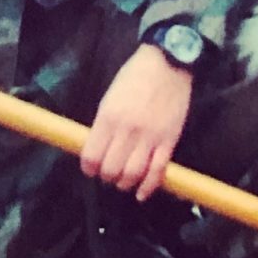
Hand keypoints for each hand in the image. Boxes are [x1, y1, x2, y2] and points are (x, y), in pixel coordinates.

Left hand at [81, 44, 193, 199]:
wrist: (167, 64)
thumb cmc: (134, 77)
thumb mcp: (109, 97)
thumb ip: (103, 123)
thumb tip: (95, 146)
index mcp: (108, 117)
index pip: (92, 156)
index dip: (89, 168)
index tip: (90, 169)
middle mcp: (127, 131)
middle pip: (111, 169)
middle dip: (106, 177)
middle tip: (108, 175)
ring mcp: (150, 138)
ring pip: (133, 175)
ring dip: (125, 183)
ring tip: (123, 181)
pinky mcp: (169, 142)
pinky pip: (157, 172)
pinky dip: (148, 187)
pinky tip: (141, 194)